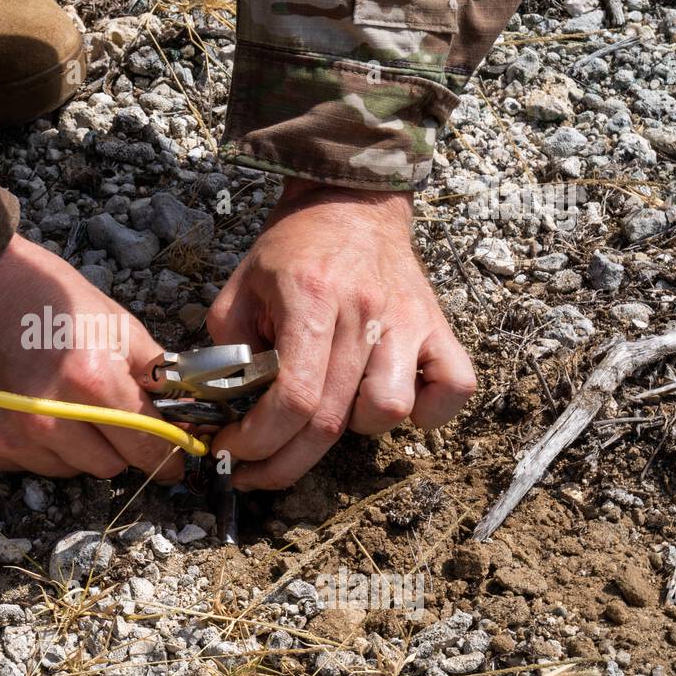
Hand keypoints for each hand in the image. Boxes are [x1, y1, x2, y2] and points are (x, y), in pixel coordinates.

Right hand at [0, 235, 184, 480]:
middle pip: (108, 466)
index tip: (173, 462)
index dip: (166, 456)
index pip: (146, 444)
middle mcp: (47, 418)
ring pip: (66, 469)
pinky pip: (24, 465)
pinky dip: (31, 445)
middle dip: (114, 444)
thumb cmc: (39, 293)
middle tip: (99, 410)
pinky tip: (21, 407)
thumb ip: (152, 370)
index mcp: (90, 381)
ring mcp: (7, 436)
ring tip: (54, 401)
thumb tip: (179, 408)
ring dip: (71, 447)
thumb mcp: (110, 319)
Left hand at [208, 182, 475, 490]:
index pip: (292, 395)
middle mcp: (363, 312)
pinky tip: (385, 402)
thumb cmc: (291, 250)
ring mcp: (407, 321)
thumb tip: (223, 409)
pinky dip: (427, 412)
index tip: (230, 450)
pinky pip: (453, 388)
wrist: (349, 201)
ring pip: (390, 410)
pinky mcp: (438, 327)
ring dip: (354, 430)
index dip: (258, 440)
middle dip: (282, 463)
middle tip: (252, 474)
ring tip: (330, 413)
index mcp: (310, 299)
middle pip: (331, 419)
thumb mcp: (240, 288)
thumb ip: (226, 348)